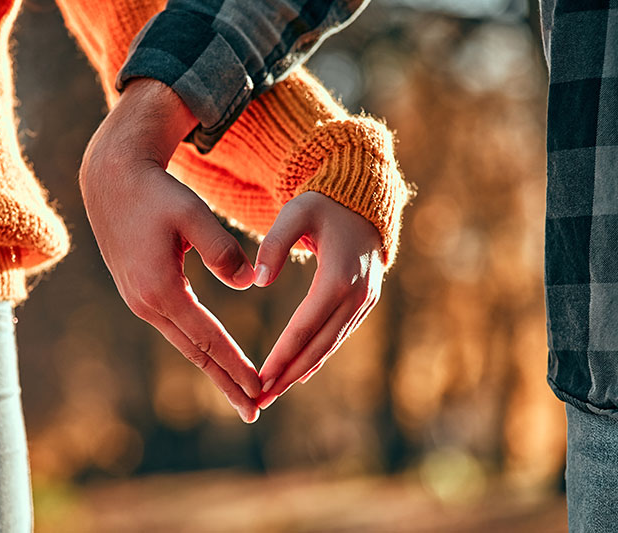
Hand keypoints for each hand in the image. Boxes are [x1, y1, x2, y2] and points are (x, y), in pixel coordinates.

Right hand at [80, 78, 261, 422]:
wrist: (112, 180)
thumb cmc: (156, 193)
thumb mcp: (192, 214)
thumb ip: (222, 250)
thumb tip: (248, 283)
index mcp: (160, 289)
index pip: (207, 338)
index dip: (235, 364)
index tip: (260, 388)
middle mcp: (146, 303)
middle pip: (194, 353)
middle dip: (225, 383)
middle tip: (254, 411)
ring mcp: (140, 301)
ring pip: (185, 344)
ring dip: (213, 370)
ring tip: (239, 393)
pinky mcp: (141, 293)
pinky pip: (176, 329)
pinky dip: (199, 347)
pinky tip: (213, 357)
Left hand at [254, 191, 384, 409]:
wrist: (362, 200)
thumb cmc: (323, 204)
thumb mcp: (295, 212)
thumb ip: (273, 244)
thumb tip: (257, 281)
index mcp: (339, 277)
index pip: (305, 325)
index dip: (282, 355)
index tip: (260, 378)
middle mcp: (357, 295)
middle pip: (319, 345)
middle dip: (288, 375)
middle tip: (260, 400)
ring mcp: (365, 301)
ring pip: (330, 345)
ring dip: (301, 372)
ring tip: (272, 393)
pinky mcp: (365, 303)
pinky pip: (338, 336)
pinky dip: (318, 356)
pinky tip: (299, 374)